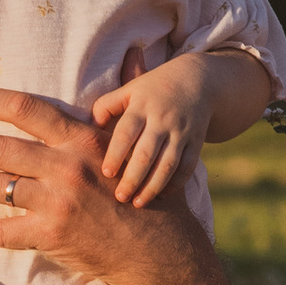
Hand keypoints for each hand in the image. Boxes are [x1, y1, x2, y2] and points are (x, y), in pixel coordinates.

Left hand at [0, 86, 195, 284]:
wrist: (160, 247)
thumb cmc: (147, 190)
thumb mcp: (135, 138)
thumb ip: (125, 94)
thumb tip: (135, 50)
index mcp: (81, 137)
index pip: (23, 108)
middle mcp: (65, 166)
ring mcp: (57, 202)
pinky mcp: (53, 235)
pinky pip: (4, 231)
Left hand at [90, 53, 223, 205]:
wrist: (197, 81)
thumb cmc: (152, 91)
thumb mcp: (129, 90)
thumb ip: (106, 106)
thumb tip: (88, 128)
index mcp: (142, 106)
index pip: (126, 132)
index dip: (115, 154)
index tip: (106, 174)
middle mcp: (162, 119)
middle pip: (147, 153)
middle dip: (133, 178)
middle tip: (120, 198)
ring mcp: (182, 132)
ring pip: (168, 164)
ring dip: (153, 186)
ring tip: (138, 204)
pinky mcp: (197, 141)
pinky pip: (188, 166)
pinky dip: (176, 183)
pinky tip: (162, 196)